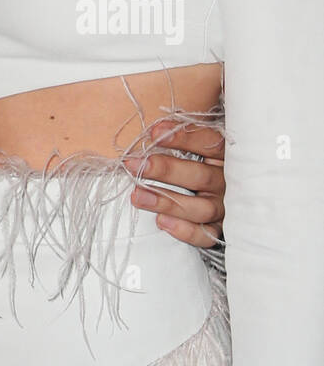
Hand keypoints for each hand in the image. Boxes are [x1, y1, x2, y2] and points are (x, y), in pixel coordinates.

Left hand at [123, 120, 224, 250]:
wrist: (231, 198)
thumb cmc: (201, 162)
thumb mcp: (199, 145)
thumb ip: (181, 136)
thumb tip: (152, 130)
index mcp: (225, 155)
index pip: (209, 142)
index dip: (182, 137)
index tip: (154, 133)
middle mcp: (228, 182)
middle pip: (200, 176)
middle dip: (165, 170)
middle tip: (135, 165)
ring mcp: (225, 208)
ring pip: (201, 208)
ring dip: (167, 202)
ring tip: (137, 196)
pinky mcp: (220, 229)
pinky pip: (206, 235)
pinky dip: (185, 231)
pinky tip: (162, 222)